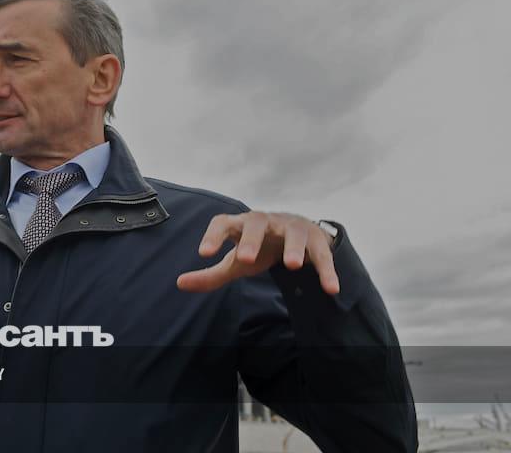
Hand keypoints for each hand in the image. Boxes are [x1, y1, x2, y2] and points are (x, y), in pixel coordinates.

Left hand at [176, 211, 338, 294]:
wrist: (298, 236)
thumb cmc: (260, 248)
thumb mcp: (236, 263)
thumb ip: (211, 274)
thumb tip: (180, 283)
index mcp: (242, 225)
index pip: (224, 222)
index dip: (214, 235)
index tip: (204, 253)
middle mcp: (267, 222)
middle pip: (257, 221)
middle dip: (251, 239)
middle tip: (244, 259)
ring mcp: (293, 227)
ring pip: (293, 232)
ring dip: (293, 247)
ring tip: (291, 266)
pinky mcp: (316, 240)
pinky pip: (322, 254)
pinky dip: (327, 270)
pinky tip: (331, 288)